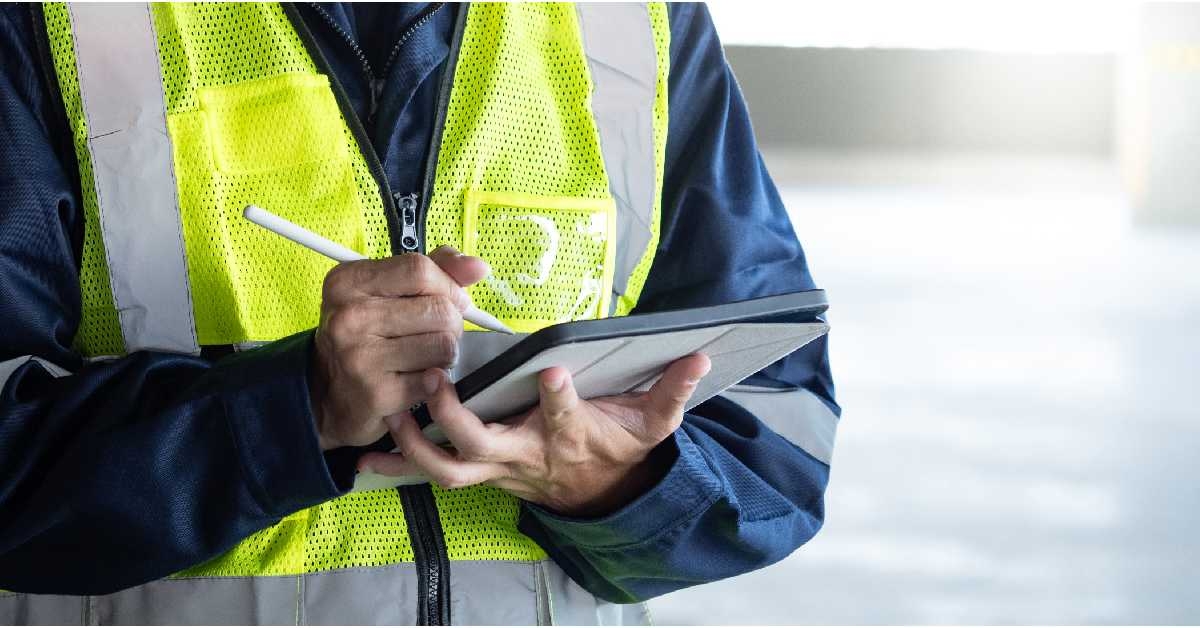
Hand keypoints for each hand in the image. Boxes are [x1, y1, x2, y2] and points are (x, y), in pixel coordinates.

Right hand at [311, 246, 488, 449]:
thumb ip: (434, 270)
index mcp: (348, 282)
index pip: (419, 269)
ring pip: (444, 345)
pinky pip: (435, 379)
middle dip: (452, 324)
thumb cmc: (366, 336)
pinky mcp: (376, 393)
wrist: (330, 395)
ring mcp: (359, 356)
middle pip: (439, 309)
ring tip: (425, 356)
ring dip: (445, 354)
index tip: (450, 299)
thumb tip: (477, 267)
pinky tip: (414, 379)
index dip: (447, 285)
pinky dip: (435, 381)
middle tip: (435, 334)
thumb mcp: (387, 292)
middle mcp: (348, 317)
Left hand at [359, 354, 712, 516]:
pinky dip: (397, 466)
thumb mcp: (654, 423)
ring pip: (451, 468)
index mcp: (571, 435)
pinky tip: (363, 458)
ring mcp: (499, 467)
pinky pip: (433, 473)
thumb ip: (673, 390)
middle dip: (458, 417)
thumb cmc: (619, 449)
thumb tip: (699, 358)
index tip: (551, 370)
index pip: (566, 417)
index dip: (559, 398)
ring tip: (390, 416)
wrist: (600, 493)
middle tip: (438, 382)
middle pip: (487, 446)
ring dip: (416, 446)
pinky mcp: (480, 471)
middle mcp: (528, 454)